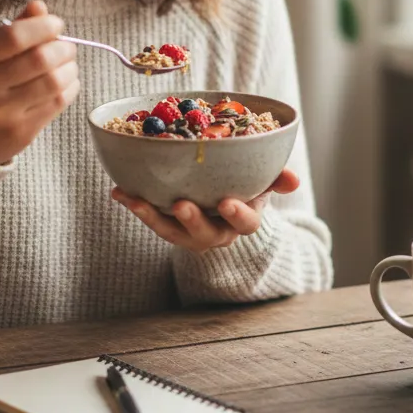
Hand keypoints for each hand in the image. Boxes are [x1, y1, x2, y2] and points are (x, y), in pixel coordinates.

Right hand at [0, 0, 78, 163]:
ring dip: (70, 69)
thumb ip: (15, 29)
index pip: (14, 36)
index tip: (56, 24)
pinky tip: (66, 83)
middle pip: (40, 59)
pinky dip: (70, 88)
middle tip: (68, 47)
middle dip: (63, 48)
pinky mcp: (20, 132)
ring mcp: (1, 112)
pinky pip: (57, 103)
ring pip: (53, 82)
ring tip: (69, 66)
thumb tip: (39, 7)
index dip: (43, 26)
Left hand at [111, 169, 299, 252]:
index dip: (237, 215)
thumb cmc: (247, 185)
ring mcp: (188, 232)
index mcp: (242, 221)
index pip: (245, 223)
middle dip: (191, 222)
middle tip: (181, 205)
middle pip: (204, 234)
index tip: (227, 203)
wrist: (224, 197)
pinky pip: (151, 217)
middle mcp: (215, 232)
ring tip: (134, 200)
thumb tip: (293, 180)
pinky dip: (134, 204)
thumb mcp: (265, 181)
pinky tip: (119, 189)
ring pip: (170, 231)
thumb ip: (278, 178)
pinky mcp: (167, 224)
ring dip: (151, 215)